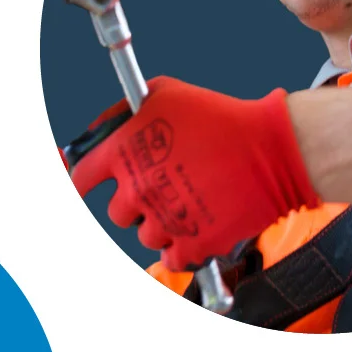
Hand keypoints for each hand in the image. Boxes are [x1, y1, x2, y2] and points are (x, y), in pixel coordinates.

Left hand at [68, 76, 320, 269]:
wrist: (272, 149)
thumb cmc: (221, 117)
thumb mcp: (164, 93)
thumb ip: (123, 111)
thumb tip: (98, 130)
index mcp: (123, 151)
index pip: (80, 177)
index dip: (81, 183)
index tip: (85, 188)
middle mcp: (137, 188)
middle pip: (117, 212)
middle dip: (135, 202)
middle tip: (161, 189)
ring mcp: (164, 218)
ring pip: (145, 236)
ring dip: (161, 225)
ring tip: (188, 205)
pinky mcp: (192, 243)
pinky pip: (172, 259)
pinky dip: (181, 249)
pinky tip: (196, 230)